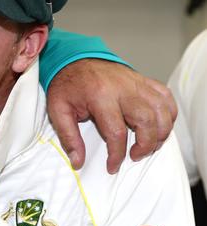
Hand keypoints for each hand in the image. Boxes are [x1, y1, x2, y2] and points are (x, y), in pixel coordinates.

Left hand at [47, 59, 176, 173]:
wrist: (74, 59)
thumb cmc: (67, 85)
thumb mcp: (58, 110)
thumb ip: (68, 137)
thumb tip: (77, 161)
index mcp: (100, 96)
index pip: (116, 132)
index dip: (117, 155)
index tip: (113, 166)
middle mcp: (122, 89)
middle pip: (147, 121)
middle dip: (145, 145)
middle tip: (135, 155)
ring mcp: (136, 83)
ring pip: (162, 110)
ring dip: (161, 133)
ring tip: (148, 145)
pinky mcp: (143, 80)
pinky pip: (166, 97)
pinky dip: (169, 114)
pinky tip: (158, 126)